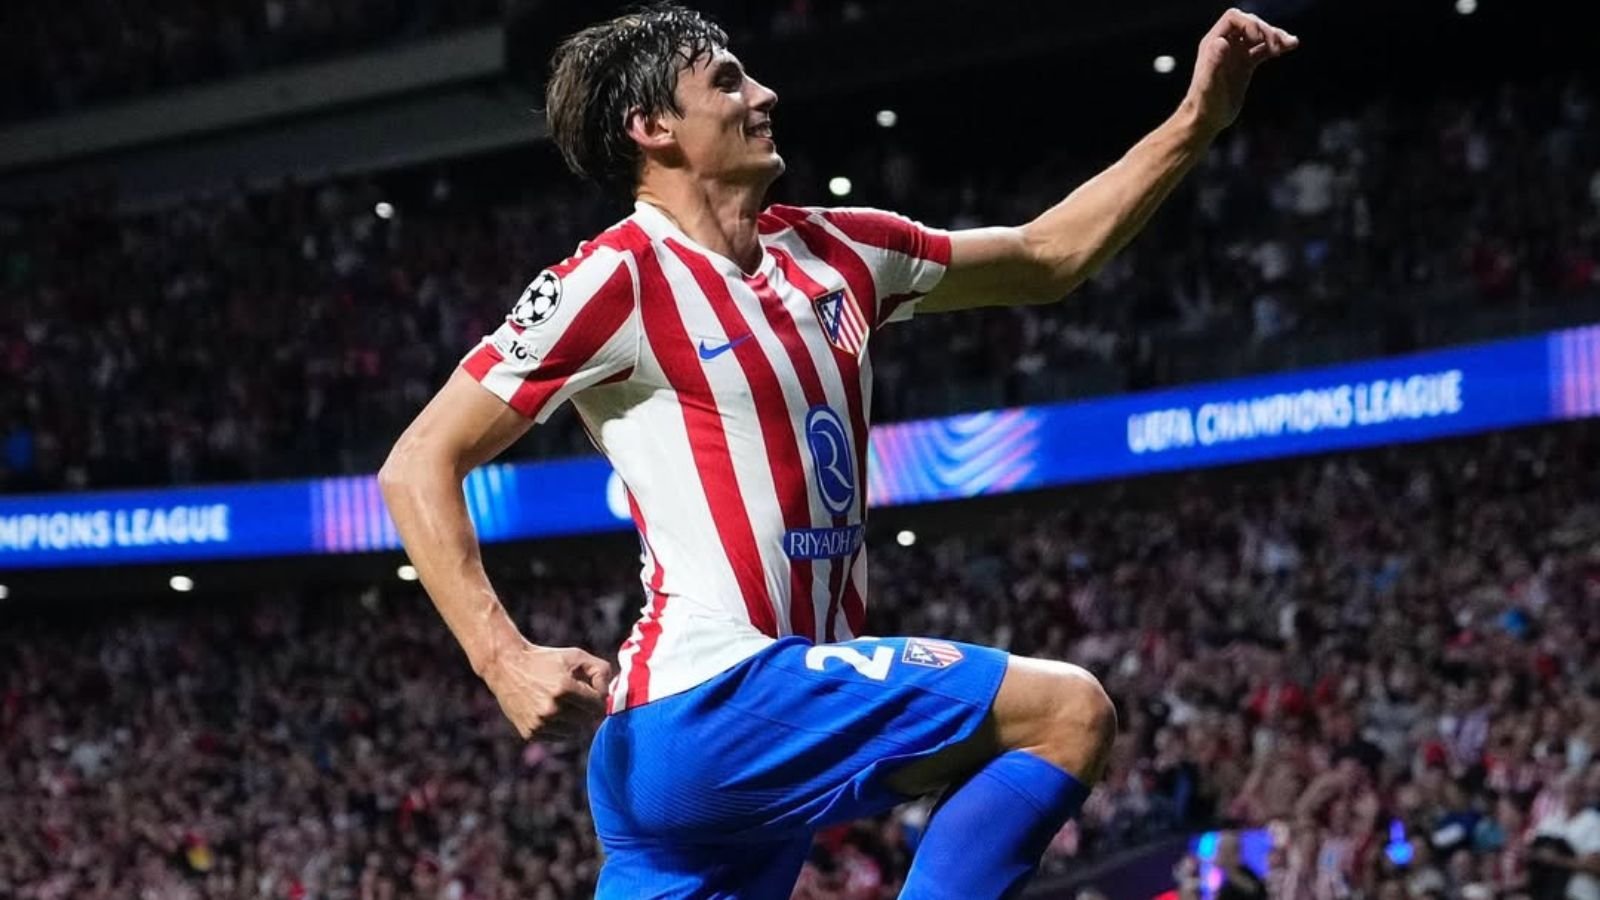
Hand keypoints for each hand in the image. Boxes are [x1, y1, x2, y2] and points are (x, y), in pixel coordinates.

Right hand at [481, 641, 612, 740]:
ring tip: (562, 702)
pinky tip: (549, 711)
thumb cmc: (545, 660)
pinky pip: (558, 737)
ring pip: (574, 732)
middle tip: (574, 694)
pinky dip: (559, 727)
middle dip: (586, 708)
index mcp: (564, 689)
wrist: (506, 666)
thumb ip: (601, 670)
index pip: (598, 706)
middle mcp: (551, 709)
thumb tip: (609, 694)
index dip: (597, 696)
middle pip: (587, 720)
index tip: (589, 688)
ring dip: (574, 719)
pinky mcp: (530, 733)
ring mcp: (539, 723)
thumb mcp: (576, 656)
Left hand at [1184, 8, 1298, 135]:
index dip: (1249, 23)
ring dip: (1275, 36)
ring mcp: (1236, 54)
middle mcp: (1225, 45)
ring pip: (1259, 36)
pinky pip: (1263, 50)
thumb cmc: (1205, 104)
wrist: (1206, 120)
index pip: (1234, 18)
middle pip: (1250, 24)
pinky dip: (1276, 47)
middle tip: (1277, 45)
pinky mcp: (1245, 65)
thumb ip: (1213, 63)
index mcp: (1213, 43)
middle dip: (1265, 30)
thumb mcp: (1209, 84)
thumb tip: (1221, 42)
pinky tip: (1290, 46)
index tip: (1260, 38)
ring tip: (1291, 43)